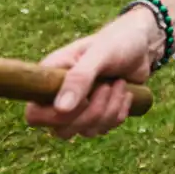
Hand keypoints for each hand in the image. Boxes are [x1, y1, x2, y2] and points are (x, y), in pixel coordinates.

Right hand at [24, 8, 159, 140]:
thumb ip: (79, 78)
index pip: (34, 114)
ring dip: (109, 110)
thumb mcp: (100, 54)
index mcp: (50, 78)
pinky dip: (119, 113)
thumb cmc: (116, 41)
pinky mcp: (97, 114)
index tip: (82, 99)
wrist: (140, 44)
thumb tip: (61, 109)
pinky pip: (103, 129)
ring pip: (86, 131)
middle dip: (91, 114)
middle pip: (61, 131)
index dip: (55, 117)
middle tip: (107, 86)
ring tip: (119, 84)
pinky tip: (124, 92)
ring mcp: (79, 107)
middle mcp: (60, 96)